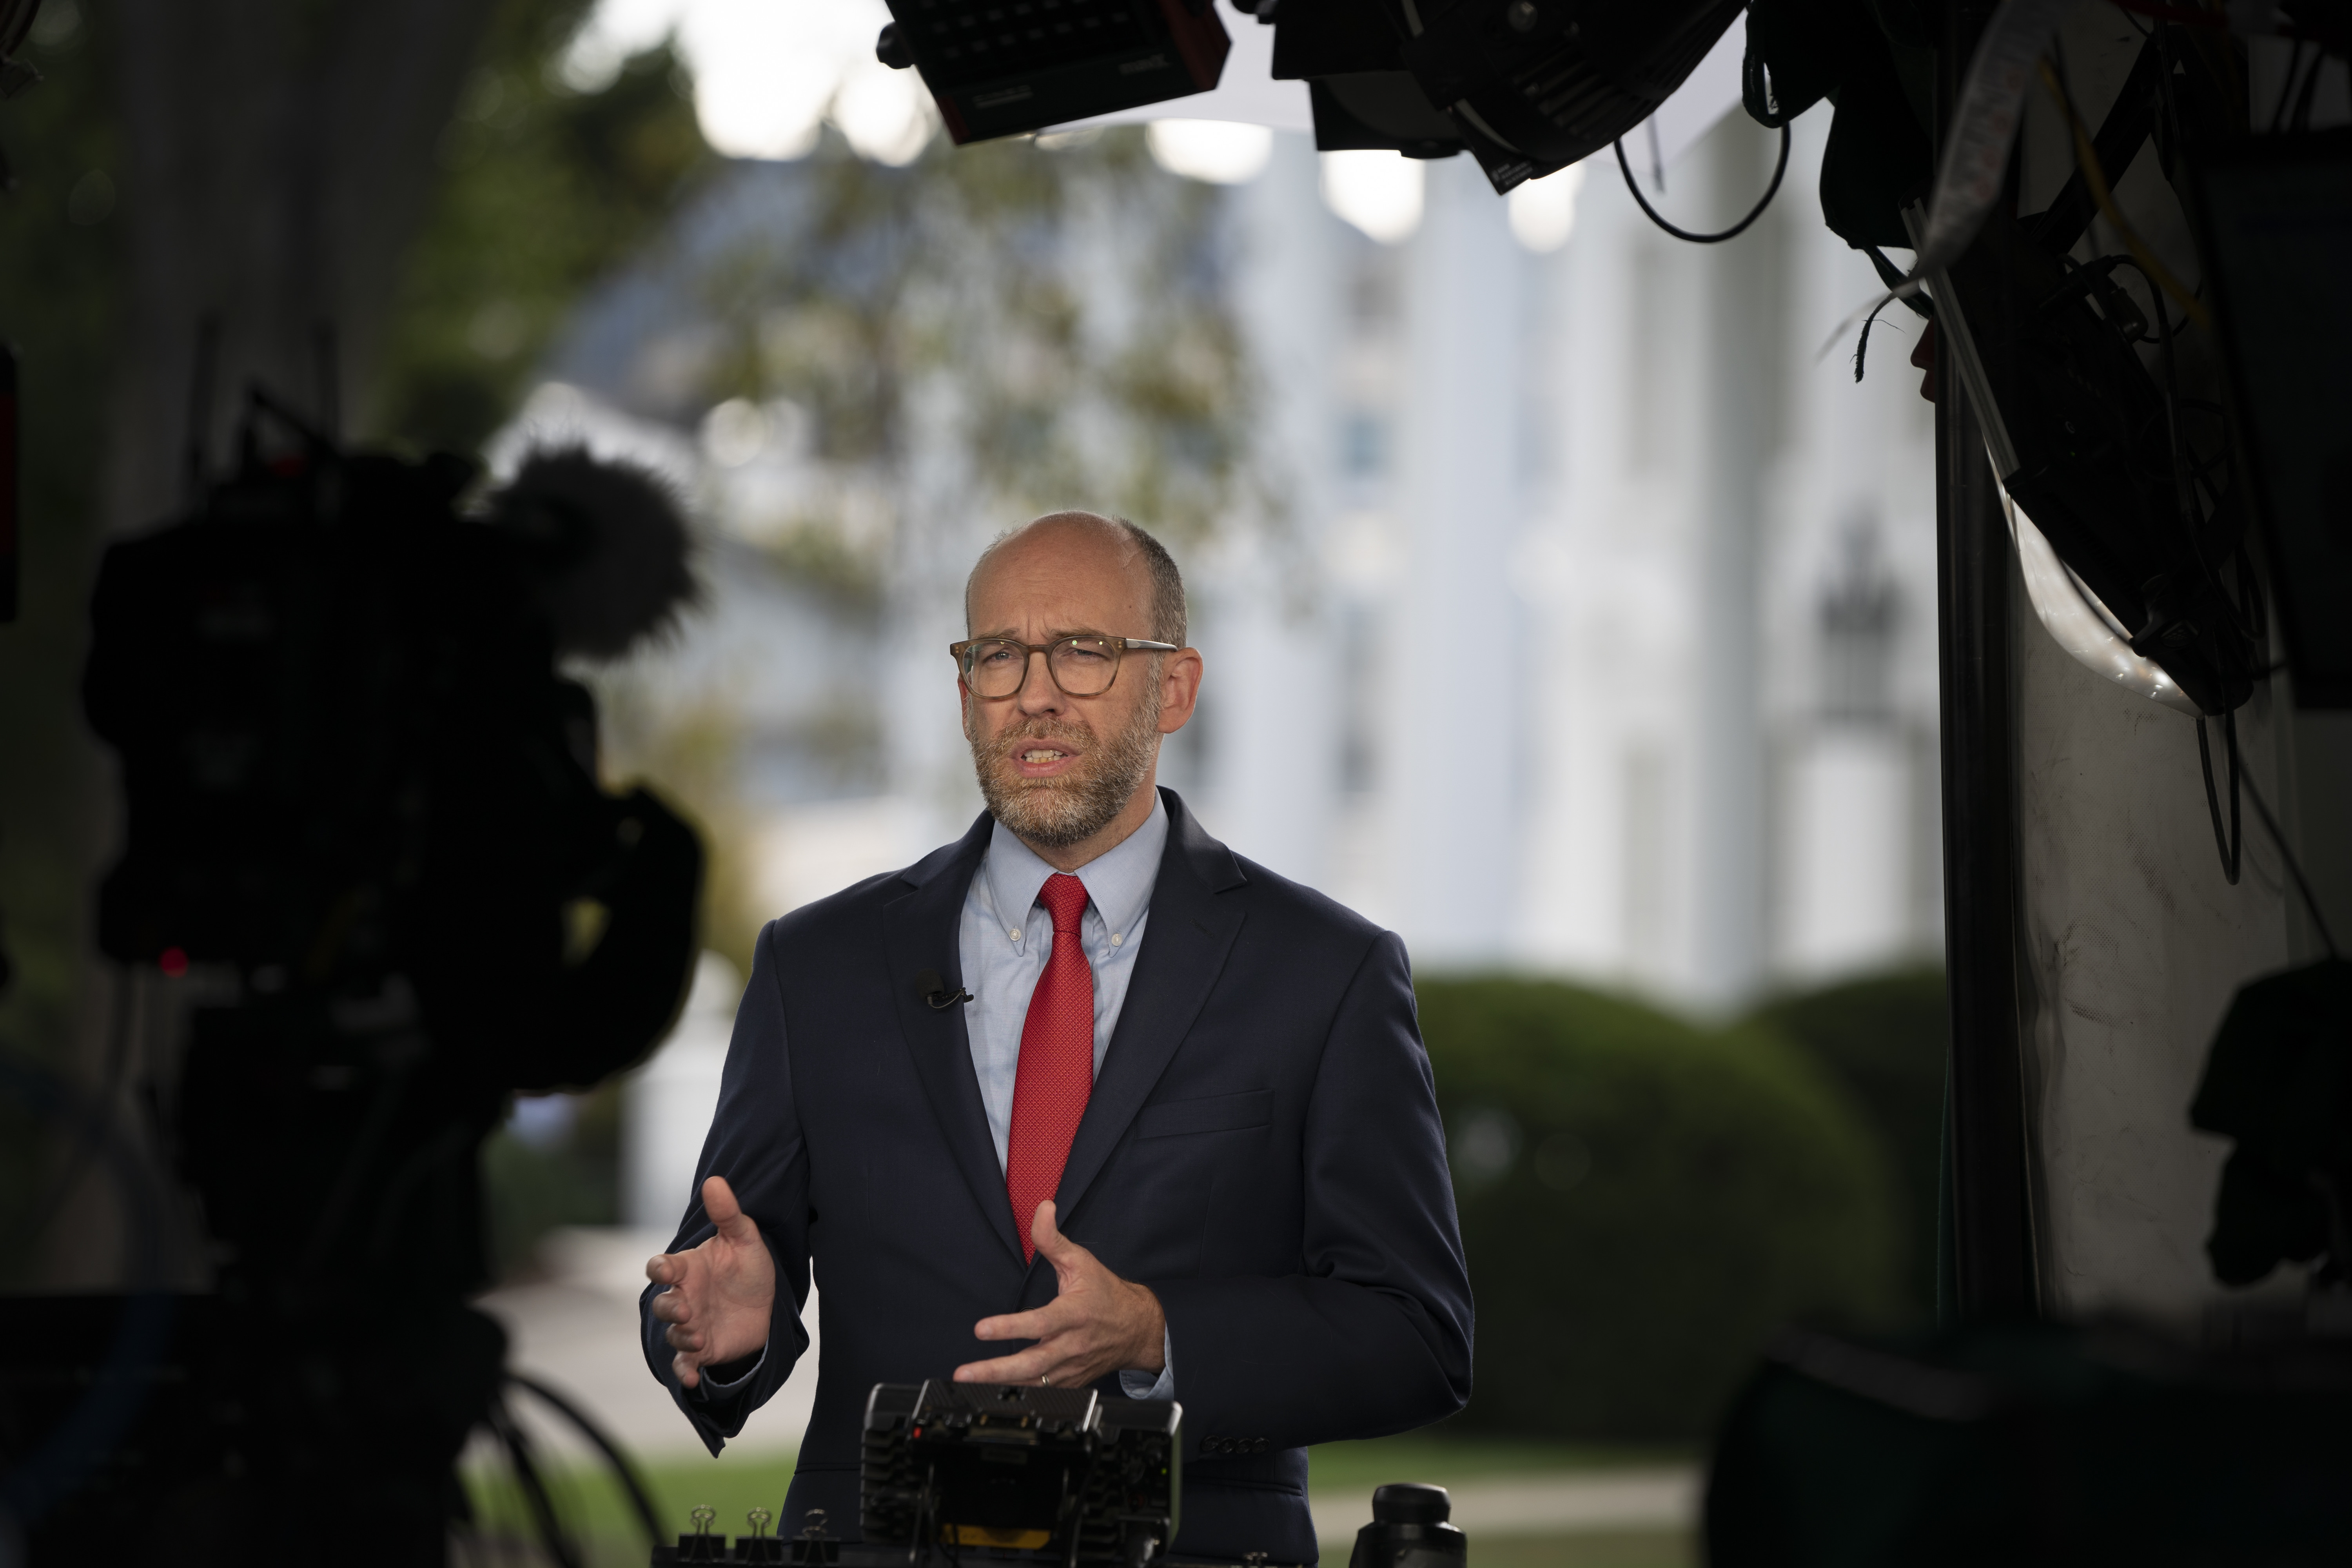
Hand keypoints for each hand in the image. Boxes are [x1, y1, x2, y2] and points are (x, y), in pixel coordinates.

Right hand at [646, 1175, 775, 1389]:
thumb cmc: (749, 1268)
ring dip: (680, 1337)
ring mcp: (690, 1325)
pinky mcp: (702, 1349)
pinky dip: (684, 1372)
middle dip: (668, 1308)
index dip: (659, 1269)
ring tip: (698, 1337)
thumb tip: (714, 1181)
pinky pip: (684, 1363)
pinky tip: (692, 1379)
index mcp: (688, 1269)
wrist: (768, 1305)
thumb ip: (728, 1214)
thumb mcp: (745, 1239)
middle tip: (684, 1308)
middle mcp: (684, 1297)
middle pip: (661, 1304)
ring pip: (672, 1334)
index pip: (661, 1267)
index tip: (665, 1270)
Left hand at [955, 1201, 1165, 1388]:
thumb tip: (1042, 1209)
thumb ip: (1054, 1239)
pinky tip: (990, 1393)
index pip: (1041, 1323)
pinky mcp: (1069, 1381)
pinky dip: (1017, 1393)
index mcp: (1075, 1314)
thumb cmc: (1106, 1294)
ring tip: (967, 1384)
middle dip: (996, 1370)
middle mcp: (1072, 1345)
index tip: (981, 1329)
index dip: (1010, 1327)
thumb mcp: (1081, 1261)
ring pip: (1033, 1383)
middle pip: (1032, 1364)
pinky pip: (1041, 1391)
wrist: (1137, 1329)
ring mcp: (1070, 1367)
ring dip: (999, 1385)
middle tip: (964, 1372)